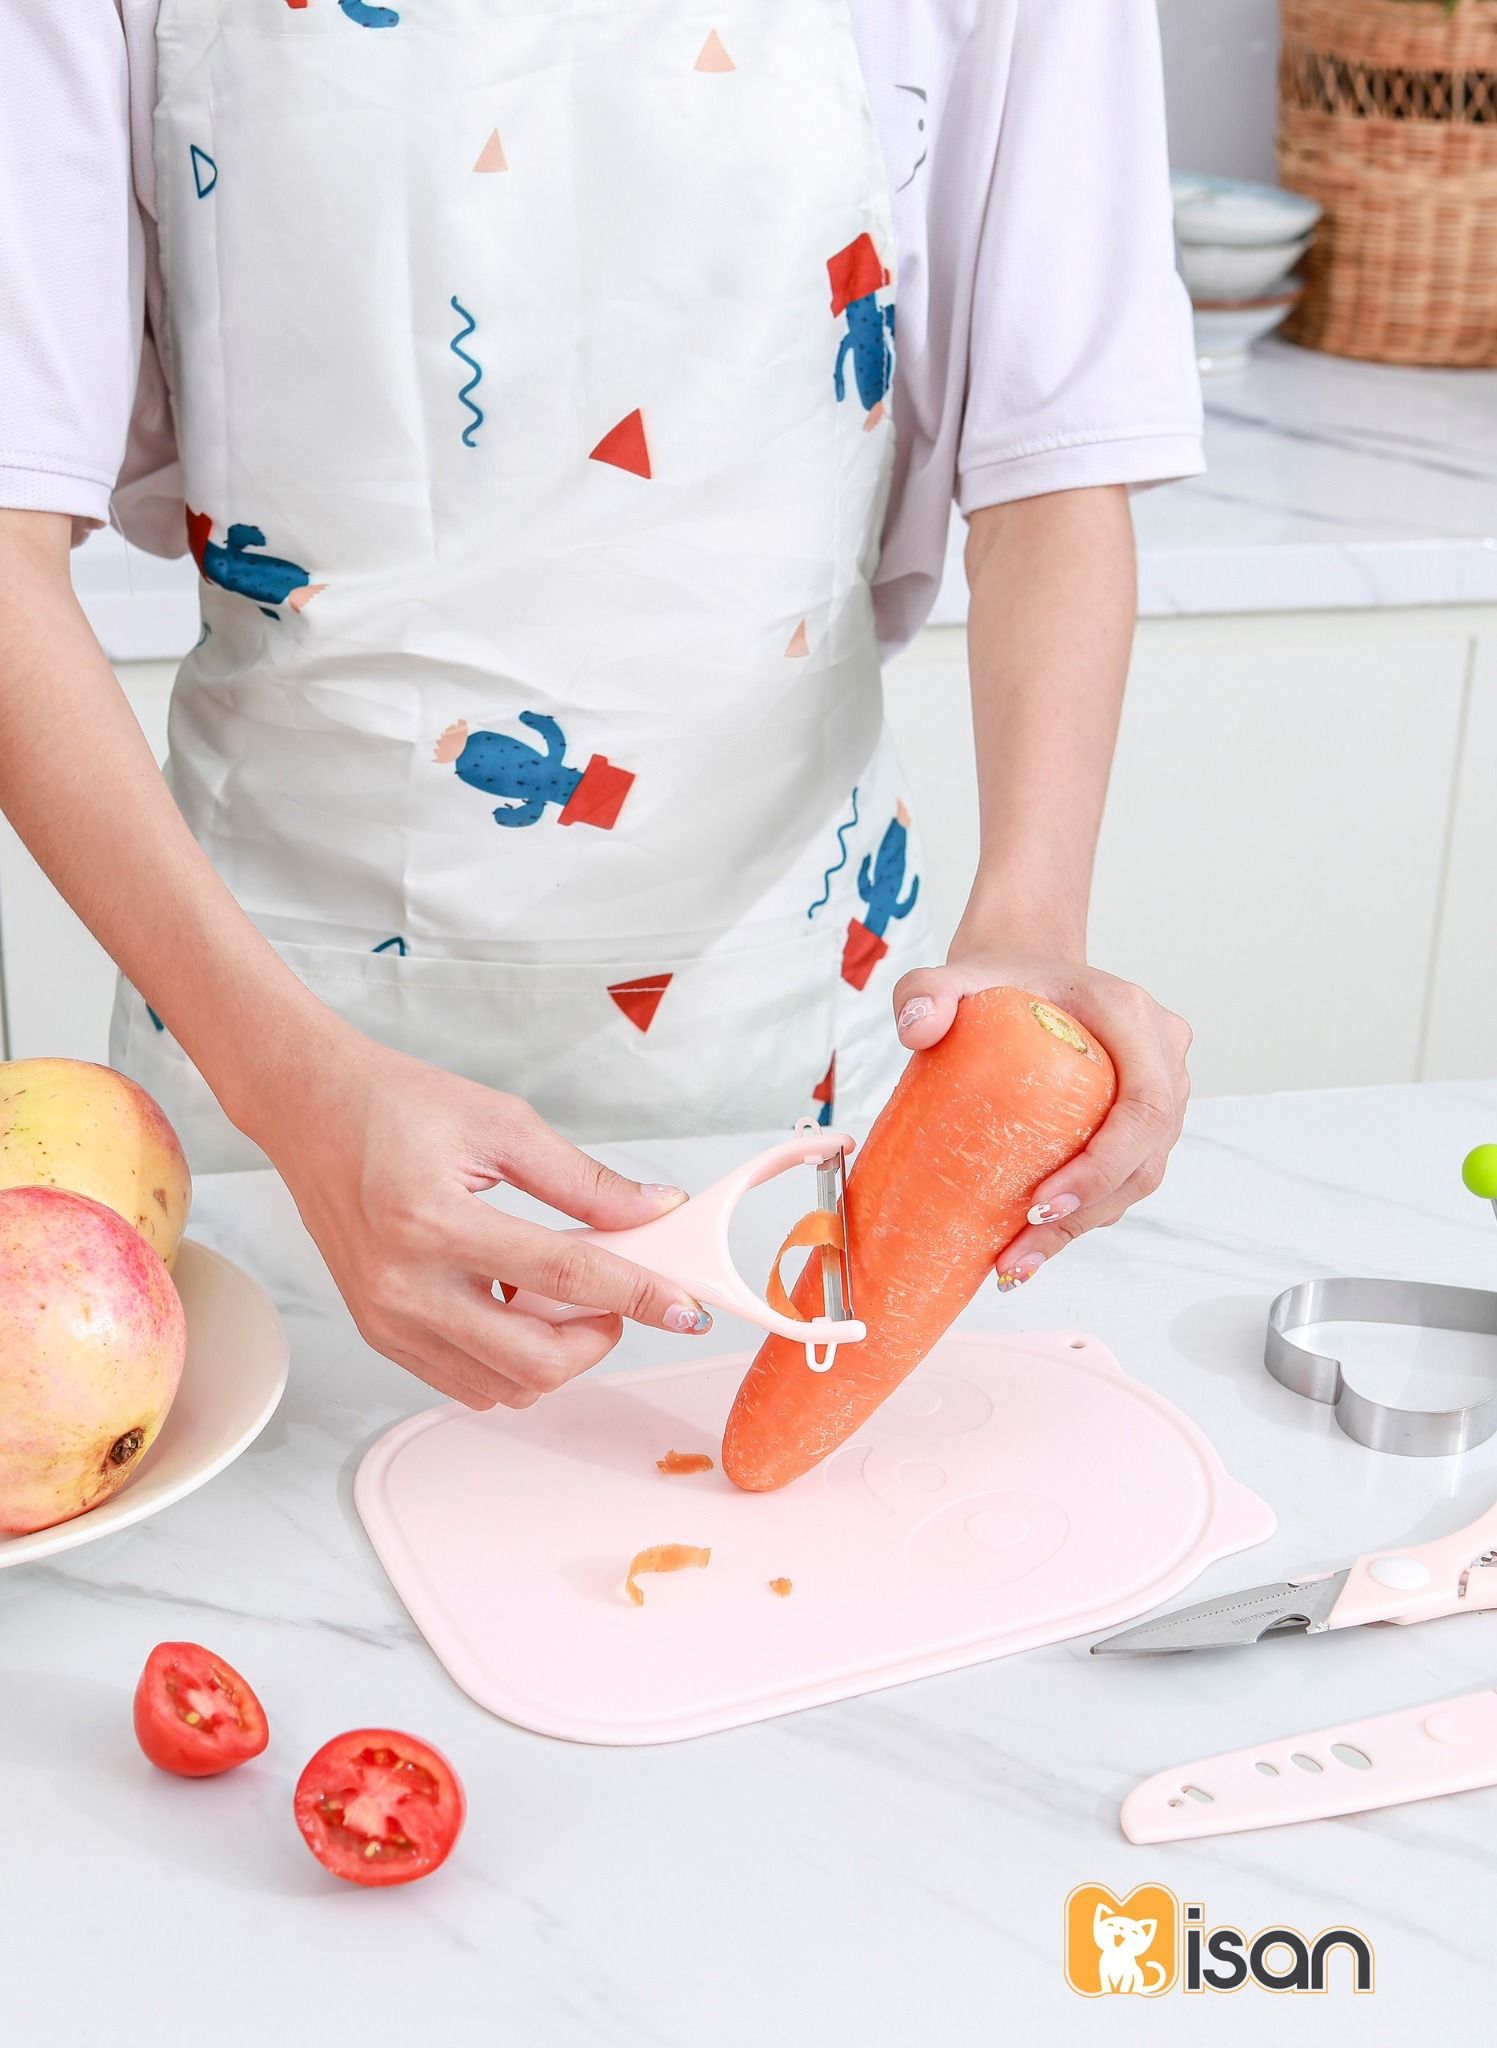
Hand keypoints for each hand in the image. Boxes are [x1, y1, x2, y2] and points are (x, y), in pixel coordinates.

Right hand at [249, 1028, 711, 1409]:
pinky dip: (510, 1359)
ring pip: (505, 1386)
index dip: (639, 1292)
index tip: (685, 1305)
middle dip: (600, 1337)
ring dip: (555, 1353)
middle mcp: (403, 1285)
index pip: (565, 1275)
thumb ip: (584, 1181)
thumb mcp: (503, 1123)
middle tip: (617, 1294)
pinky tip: (515, 1303)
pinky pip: (466, 1382)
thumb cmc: (395, 1106)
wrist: (310, 1111)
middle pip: (536, 1361)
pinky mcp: (380, 1335)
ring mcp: (386, 1320)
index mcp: (433, 1222)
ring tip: (557, 1292)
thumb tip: (655, 1212)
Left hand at [891, 944, 1190, 1287]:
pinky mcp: (1143, 1124)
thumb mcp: (956, 974)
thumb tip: (917, 1030)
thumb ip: (926, 989)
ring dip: (1083, 1227)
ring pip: (1140, 1178)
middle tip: (1019, 1248)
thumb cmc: (1001, 979)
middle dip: (1086, 1213)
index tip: (1042, 1201)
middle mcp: (1162, 1055)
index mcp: (1131, 1016)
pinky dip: (1083, 1217)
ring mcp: (1161, 1092)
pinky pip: (1124, 1179)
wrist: (1028, 975)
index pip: (1145, 1104)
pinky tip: (1031, 1245)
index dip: (1105, 1164)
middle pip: (1146, 1156)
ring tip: (1017, 1260)